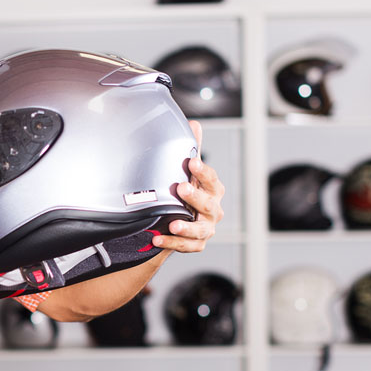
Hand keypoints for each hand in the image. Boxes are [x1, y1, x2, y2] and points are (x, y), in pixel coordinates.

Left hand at [154, 120, 225, 251]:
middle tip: (181, 188)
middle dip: (195, 197)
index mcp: (213, 190)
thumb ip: (192, 150)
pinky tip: (157, 239)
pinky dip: (172, 243)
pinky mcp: (196, 244)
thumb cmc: (188, 191)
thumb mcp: (189, 171)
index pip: (212, 179)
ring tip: (173, 223)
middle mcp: (213, 210)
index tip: (192, 162)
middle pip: (209, 204)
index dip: (203, 171)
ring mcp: (206, 228)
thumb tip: (194, 124)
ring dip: (186, 226)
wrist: (180, 219)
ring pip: (200, 229)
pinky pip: (186, 246)